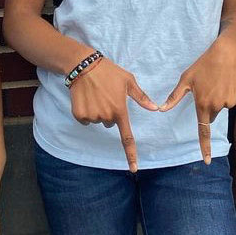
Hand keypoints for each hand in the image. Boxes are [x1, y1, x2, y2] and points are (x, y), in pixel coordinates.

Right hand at [69, 57, 157, 172]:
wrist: (84, 66)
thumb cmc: (109, 72)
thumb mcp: (129, 81)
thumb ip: (142, 97)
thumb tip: (156, 109)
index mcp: (120, 111)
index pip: (127, 138)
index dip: (131, 154)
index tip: (134, 169)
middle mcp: (106, 117)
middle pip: (110, 123)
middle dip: (110, 112)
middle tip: (107, 95)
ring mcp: (92, 116)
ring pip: (98, 120)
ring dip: (98, 110)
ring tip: (96, 94)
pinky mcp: (79, 114)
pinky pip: (85, 119)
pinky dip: (86, 111)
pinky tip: (86, 98)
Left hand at [160, 37, 235, 162]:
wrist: (227, 52)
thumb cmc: (203, 64)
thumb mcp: (186, 79)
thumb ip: (174, 97)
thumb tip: (161, 110)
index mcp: (203, 103)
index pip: (203, 130)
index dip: (204, 146)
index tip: (206, 161)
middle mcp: (217, 106)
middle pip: (211, 115)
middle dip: (209, 106)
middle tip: (208, 87)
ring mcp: (230, 102)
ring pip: (222, 107)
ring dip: (220, 98)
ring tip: (218, 81)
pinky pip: (233, 101)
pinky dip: (230, 94)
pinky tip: (228, 81)